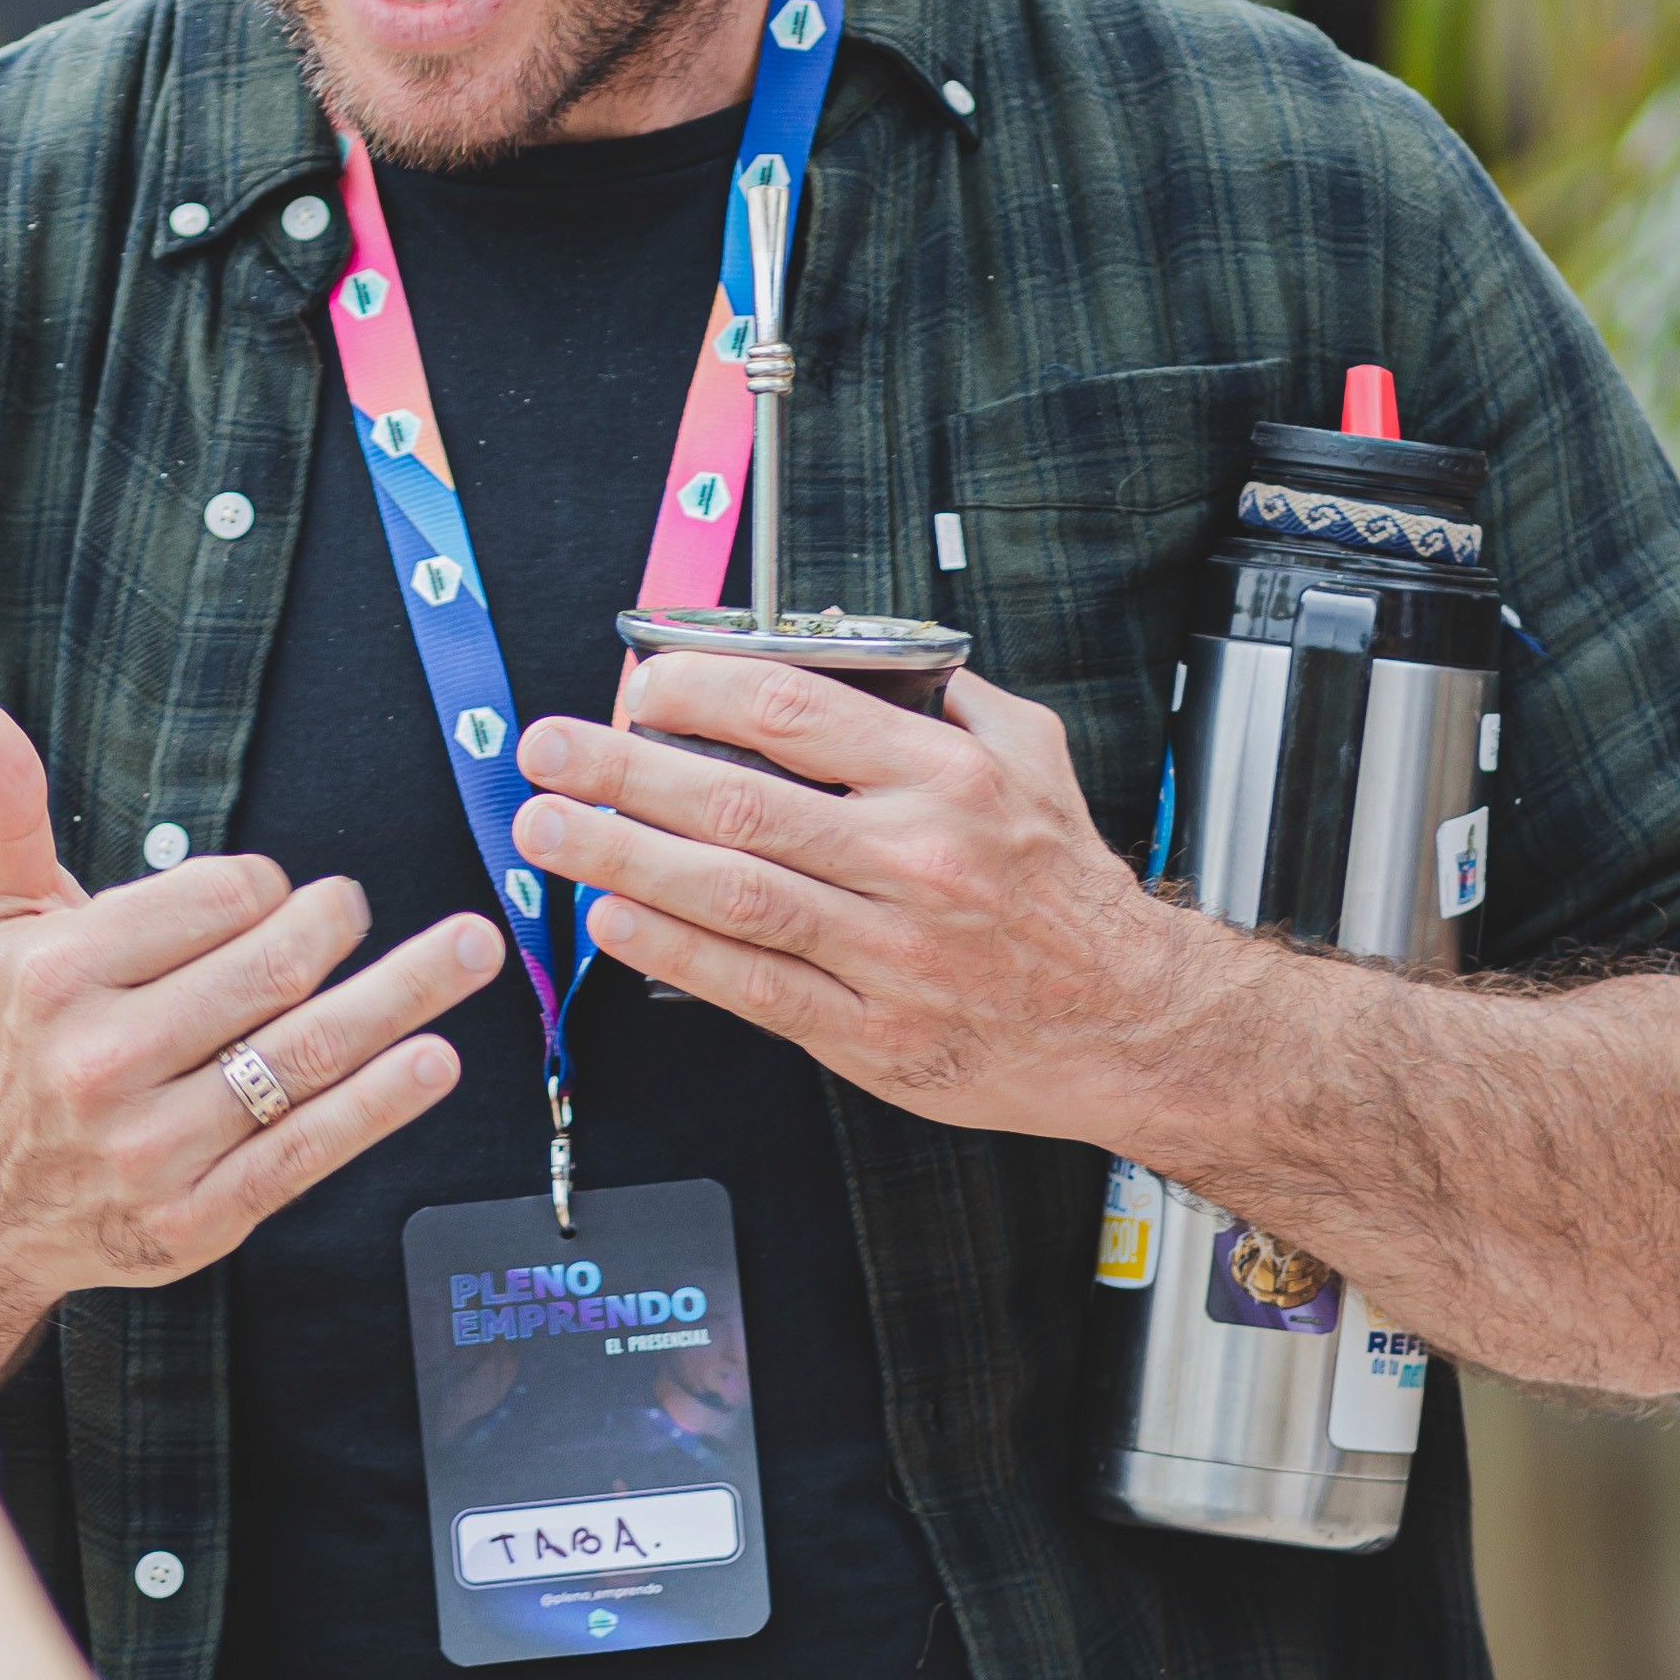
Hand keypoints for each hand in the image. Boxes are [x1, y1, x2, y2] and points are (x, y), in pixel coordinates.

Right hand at [0, 700, 503, 1395]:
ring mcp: (151, 1148)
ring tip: (469, 951)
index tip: (269, 894)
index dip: (265, 886)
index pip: (216, 899)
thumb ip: (5, 813)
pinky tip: (433, 1061)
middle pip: (271, 973)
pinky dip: (381, 1102)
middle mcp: (101, 1063)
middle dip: (336, 926)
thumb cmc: (13, 1040)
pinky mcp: (194, 1218)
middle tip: (352, 909)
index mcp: (58, 977)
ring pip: (305, 1055)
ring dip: (405, 996)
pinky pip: (307, 1150)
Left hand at [509, 652, 1196, 1134]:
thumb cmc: (1067, 892)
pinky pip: (752, 985)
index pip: (794, 711)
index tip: (638, 685)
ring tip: (549, 832)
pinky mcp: (871, 1032)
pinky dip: (674, 951)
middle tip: (546, 751)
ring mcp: (889, 950)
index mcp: (948, 778)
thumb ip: (941, 698)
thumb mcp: (1031, 758)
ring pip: (732, 894)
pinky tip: (615, 923)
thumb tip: (847, 647)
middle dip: (623, 771)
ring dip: (623, 860)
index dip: (697, 692)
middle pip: (739, 802)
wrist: (1132, 1021)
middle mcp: (915, 859)